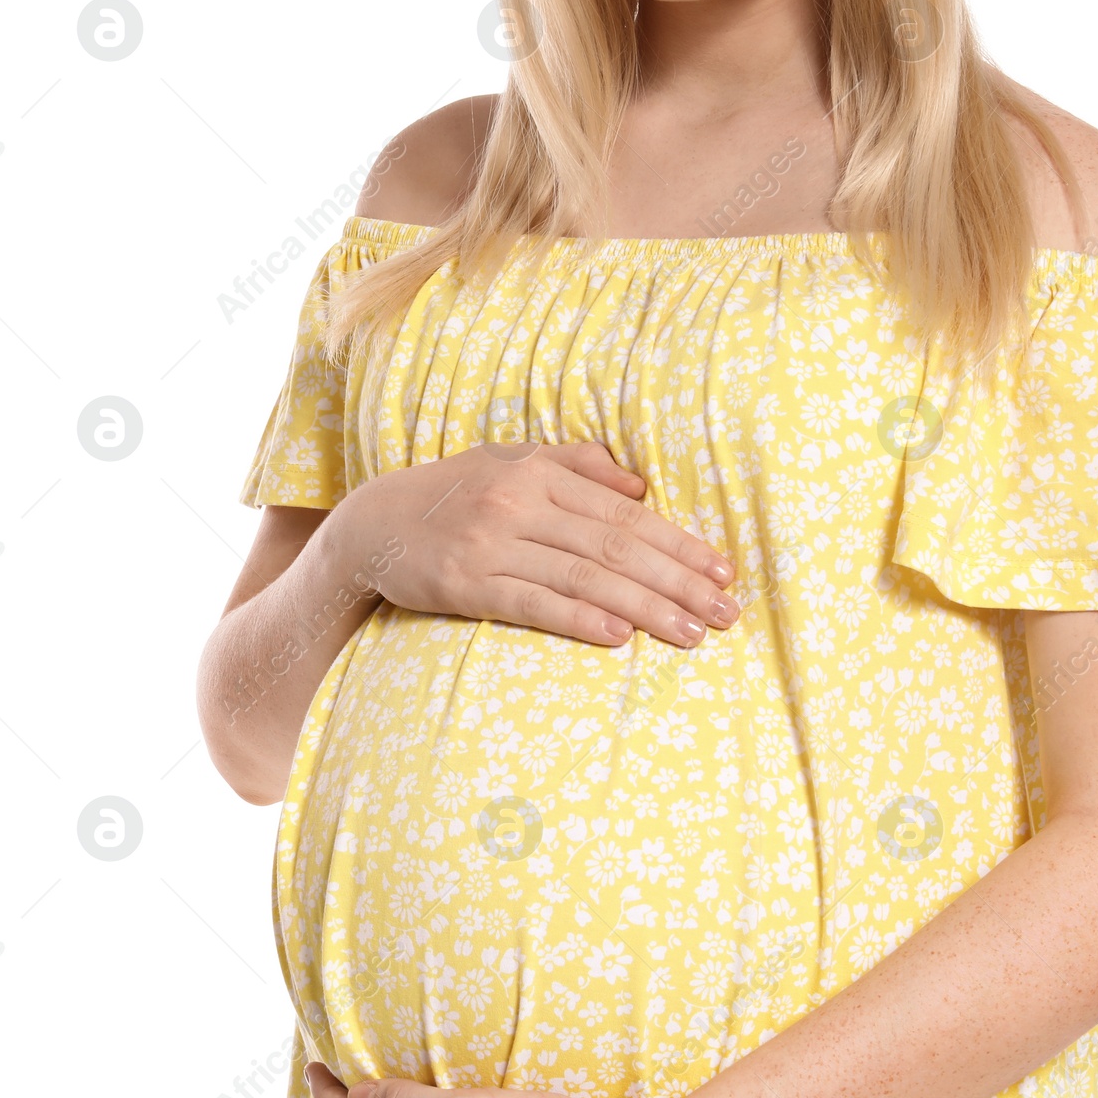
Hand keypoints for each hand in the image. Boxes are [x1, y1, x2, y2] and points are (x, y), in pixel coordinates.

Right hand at [329, 440, 740, 648]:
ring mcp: (492, 545)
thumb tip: (639, 485)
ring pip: (585, 577)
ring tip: (692, 632)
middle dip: (679, 580)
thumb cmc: (454, 493)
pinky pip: (534, 604)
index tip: (722, 569)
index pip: (626, 513)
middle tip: (726, 611)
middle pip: (616, 546)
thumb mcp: (511, 462)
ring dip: (645, 607)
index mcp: (540, 473)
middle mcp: (520, 504)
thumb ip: (576, 466)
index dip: (679, 542)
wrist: (371, 526)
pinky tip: (620, 635)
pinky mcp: (466, 585)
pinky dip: (580, 618)